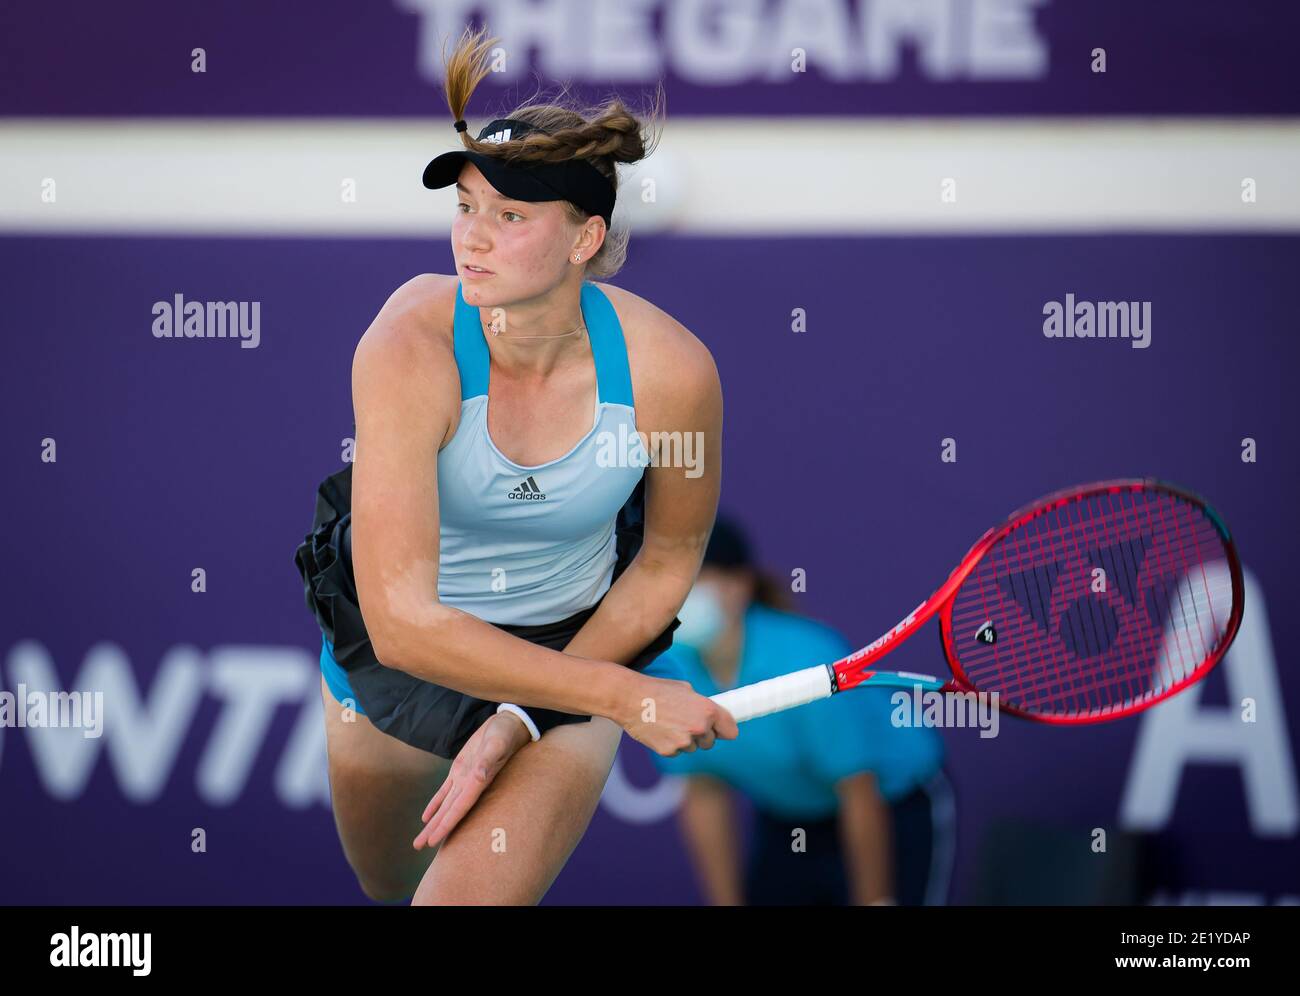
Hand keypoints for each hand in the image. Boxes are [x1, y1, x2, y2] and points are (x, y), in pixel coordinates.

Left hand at [412, 711, 532, 850]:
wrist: (508, 724)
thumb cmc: (504, 733)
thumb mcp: (497, 743)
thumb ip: (488, 760)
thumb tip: (480, 777)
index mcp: (478, 782)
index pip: (459, 808)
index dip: (446, 824)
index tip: (433, 840)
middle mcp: (470, 785)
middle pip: (449, 813)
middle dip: (435, 830)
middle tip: (418, 846)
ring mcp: (464, 778)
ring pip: (445, 805)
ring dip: (433, 822)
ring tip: (420, 839)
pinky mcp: (460, 769)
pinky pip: (445, 791)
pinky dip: (435, 804)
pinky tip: (426, 817)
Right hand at [618, 673, 738, 755]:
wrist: (629, 698)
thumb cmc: (657, 690)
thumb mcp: (686, 690)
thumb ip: (701, 705)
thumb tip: (710, 716)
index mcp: (707, 710)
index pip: (731, 731)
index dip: (724, 730)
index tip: (720, 730)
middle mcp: (699, 727)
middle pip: (710, 742)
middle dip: (701, 735)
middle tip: (684, 722)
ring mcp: (684, 741)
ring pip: (692, 747)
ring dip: (684, 739)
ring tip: (668, 723)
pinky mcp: (669, 751)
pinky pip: (676, 752)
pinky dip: (670, 744)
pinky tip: (660, 730)